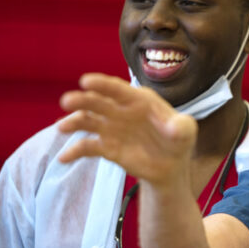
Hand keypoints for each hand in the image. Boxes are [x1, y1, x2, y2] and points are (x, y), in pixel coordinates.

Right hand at [57, 73, 197, 186]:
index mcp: (139, 100)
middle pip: (99, 102)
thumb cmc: (178, 141)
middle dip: (83, 100)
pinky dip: (74, 151)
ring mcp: (112, 128)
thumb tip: (174, 127)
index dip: (103, 84)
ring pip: (88, 121)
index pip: (119, 89)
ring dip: (74, 121)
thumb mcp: (186, 132)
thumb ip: (181, 126)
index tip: (86, 81)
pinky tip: (64, 158)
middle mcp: (121, 111)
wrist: (171, 166)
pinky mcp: (107, 147)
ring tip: (62, 127)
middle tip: (67, 101)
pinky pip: (88, 147)